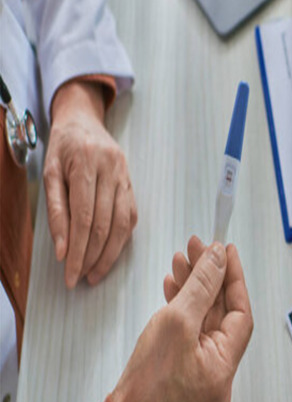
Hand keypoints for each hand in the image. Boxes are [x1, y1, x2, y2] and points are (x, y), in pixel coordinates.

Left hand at [43, 80, 137, 287]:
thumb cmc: (62, 148)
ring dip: (109, 255)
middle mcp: (112, 171)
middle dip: (92, 257)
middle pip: (105, 225)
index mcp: (87, 164)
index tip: (70, 274)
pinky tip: (109, 255)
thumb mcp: (49, 173)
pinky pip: (130, 219)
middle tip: (80, 279)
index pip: (84, 218)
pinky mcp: (133, 186)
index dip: (79, 250)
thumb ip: (56, 211)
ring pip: (122, 225)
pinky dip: (121, 240)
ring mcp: (126, 178)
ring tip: (94, 274)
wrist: (85, 121)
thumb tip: (62, 250)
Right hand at [110, 238, 253, 401]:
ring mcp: (201, 383)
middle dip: (208, 281)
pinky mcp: (181, 385)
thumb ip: (200, 287)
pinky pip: (188, 344)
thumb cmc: (145, 387)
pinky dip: (181, 318)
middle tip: (195, 249)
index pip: (240, 312)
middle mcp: (220, 378)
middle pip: (220, 318)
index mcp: (226, 366)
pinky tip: (171, 294)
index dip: (233, 279)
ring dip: (192, 295)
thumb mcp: (174, 323)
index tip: (225, 251)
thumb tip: (217, 259)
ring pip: (202, 329)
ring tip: (179, 263)